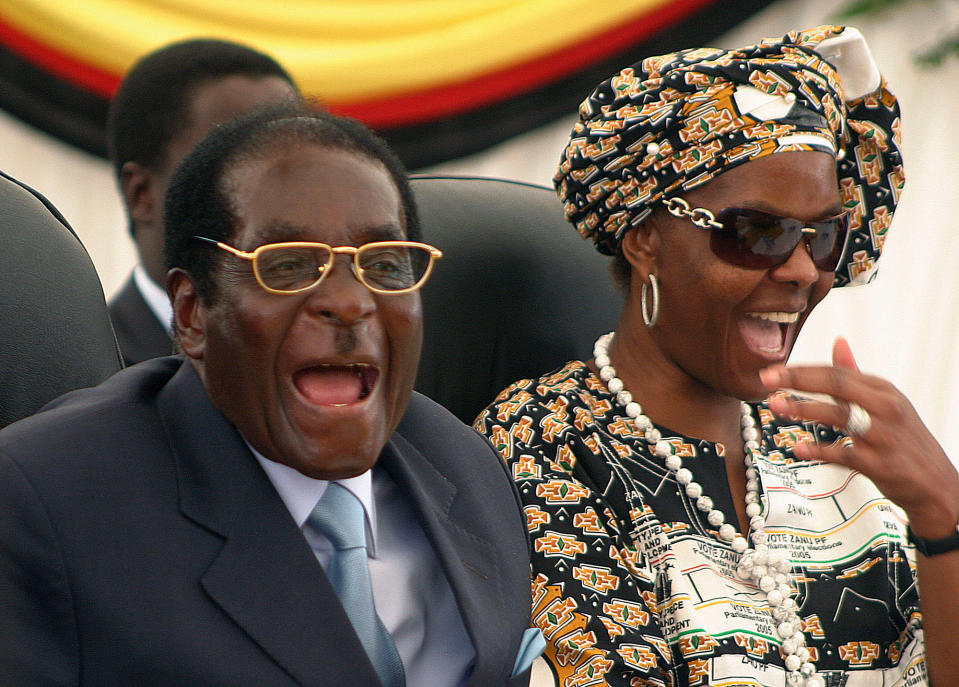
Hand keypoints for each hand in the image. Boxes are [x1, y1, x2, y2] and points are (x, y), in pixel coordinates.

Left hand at [759, 337, 958, 537]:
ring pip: (839, 416)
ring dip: (803, 409)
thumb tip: (838, 342)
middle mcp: (886, 409)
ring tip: (776, 406)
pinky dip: (819, 451)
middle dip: (797, 380)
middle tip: (766, 379)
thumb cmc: (903, 439)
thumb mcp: (885, 402)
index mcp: (883, 390)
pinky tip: (798, 447)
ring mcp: (884, 436)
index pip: (837, 372)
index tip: (773, 370)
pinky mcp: (880, 464)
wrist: (936, 485)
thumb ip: (855, 376)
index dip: (801, 370)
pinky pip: (843, 454)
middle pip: (837, 385)